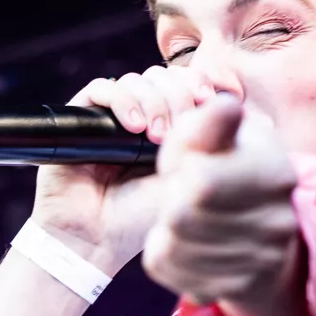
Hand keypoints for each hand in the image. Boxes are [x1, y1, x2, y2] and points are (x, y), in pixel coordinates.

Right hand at [31, 65, 218, 272]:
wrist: (95, 239)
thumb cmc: (142, 218)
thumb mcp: (187, 180)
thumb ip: (208, 143)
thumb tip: (233, 105)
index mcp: (171, 128)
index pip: (189, 83)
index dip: (200, 84)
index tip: (210, 101)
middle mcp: (142, 117)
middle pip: (165, 76)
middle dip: (178, 95)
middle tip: (180, 129)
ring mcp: (112, 117)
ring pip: (138, 79)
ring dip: (153, 100)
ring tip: (155, 137)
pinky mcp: (82, 119)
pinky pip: (102, 88)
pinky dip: (121, 100)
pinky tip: (132, 127)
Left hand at [143, 95, 307, 315]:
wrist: (261, 232)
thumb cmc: (231, 171)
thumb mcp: (223, 136)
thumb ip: (210, 121)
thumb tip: (225, 107)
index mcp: (277, 174)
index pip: (200, 181)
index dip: (179, 168)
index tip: (189, 165)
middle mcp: (278, 222)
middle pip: (180, 216)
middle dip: (170, 198)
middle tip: (181, 193)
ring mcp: (259, 262)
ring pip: (173, 246)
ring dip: (166, 228)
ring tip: (185, 216)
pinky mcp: (234, 289)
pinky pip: (169, 271)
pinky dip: (165, 253)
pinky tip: (184, 241)